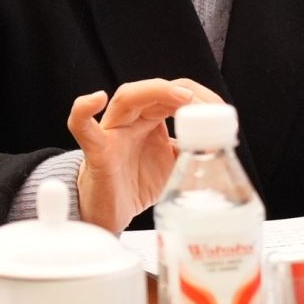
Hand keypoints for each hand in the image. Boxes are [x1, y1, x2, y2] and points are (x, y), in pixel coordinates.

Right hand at [67, 77, 222, 233]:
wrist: (110, 213)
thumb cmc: (136, 184)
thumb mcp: (173, 164)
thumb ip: (191, 149)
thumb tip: (218, 142)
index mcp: (151, 120)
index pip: (174, 94)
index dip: (199, 96)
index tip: (221, 109)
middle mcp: (131, 119)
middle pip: (154, 90)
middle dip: (183, 92)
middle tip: (206, 105)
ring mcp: (112, 132)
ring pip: (126, 98)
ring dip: (155, 91)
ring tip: (179, 96)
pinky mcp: (96, 152)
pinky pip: (82, 126)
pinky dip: (83, 109)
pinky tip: (97, 98)